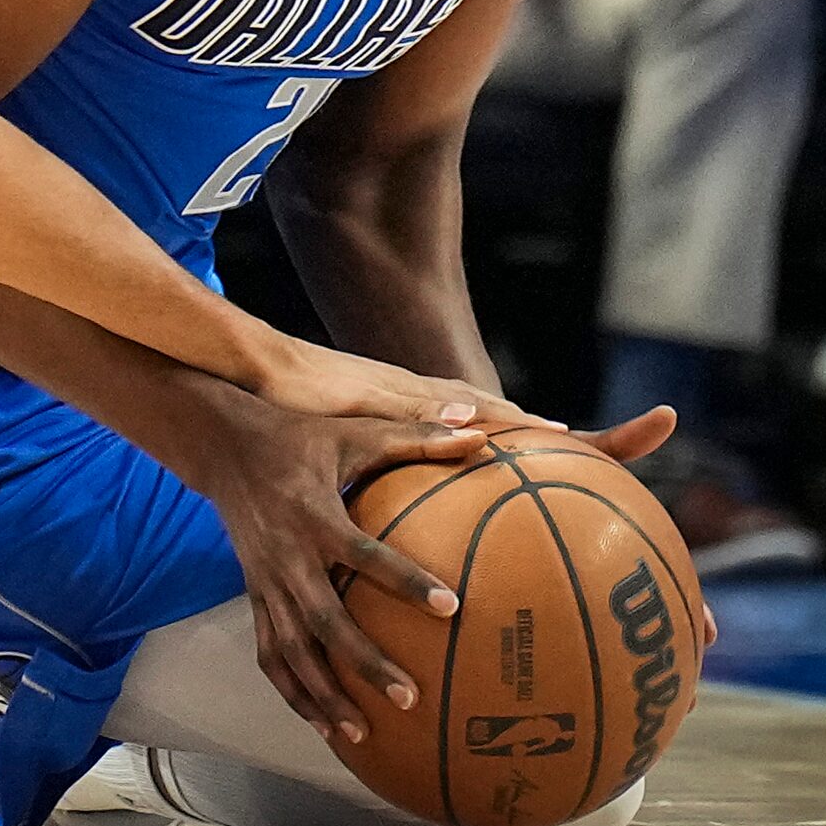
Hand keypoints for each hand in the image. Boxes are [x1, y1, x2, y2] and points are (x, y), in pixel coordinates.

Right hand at [195, 405, 498, 742]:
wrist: (222, 448)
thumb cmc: (299, 437)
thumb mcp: (354, 431)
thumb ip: (416, 438)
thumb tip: (482, 436)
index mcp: (314, 514)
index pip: (362, 554)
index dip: (403, 580)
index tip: (449, 606)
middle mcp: (286, 557)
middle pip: (323, 621)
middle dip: (363, 663)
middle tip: (409, 696)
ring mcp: (266, 582)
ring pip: (292, 650)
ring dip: (324, 695)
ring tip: (362, 734)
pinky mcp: (254, 596)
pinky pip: (269, 652)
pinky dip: (293, 692)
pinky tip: (323, 726)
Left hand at [255, 335, 561, 435]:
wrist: (258, 366)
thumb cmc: (304, 388)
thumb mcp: (359, 406)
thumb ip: (411, 416)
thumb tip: (472, 424)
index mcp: (414, 393)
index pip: (485, 406)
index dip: (524, 422)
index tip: (567, 436)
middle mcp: (410, 392)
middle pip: (478, 405)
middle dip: (517, 421)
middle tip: (559, 440)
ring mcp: (391, 397)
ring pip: (454, 413)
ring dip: (486, 426)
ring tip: (513, 453)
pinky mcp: (370, 406)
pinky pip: (425, 423)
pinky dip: (449, 434)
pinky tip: (443, 459)